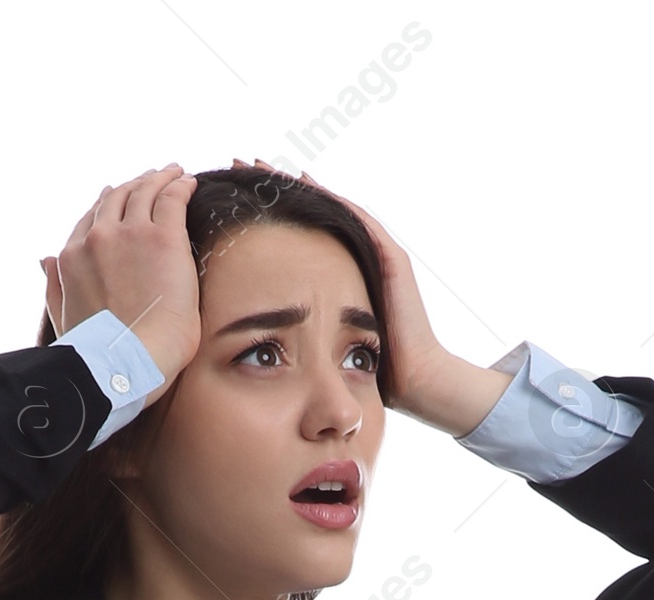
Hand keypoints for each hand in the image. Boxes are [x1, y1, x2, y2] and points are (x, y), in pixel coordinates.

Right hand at [44, 166, 202, 388]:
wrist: (128, 365)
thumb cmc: (100, 357)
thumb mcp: (64, 319)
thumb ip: (54, 286)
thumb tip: (44, 260)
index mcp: (72, 258)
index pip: (91, 219)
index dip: (107, 204)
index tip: (119, 197)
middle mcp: (97, 238)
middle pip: (118, 198)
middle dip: (135, 185)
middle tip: (152, 179)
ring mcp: (130, 234)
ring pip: (145, 191)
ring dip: (160, 178)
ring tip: (174, 174)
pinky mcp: (163, 238)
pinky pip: (172, 198)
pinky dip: (180, 185)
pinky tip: (188, 182)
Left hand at [235, 156, 506, 433]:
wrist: (416, 382)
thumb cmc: (373, 373)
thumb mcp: (325, 346)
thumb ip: (300, 331)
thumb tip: (256, 339)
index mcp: (338, 275)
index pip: (301, 233)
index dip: (270, 212)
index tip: (237, 193)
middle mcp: (357, 257)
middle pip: (313, 213)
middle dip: (278, 188)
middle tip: (243, 165)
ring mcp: (377, 253)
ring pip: (333, 209)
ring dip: (300, 186)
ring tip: (268, 168)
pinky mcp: (392, 260)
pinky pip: (359, 222)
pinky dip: (333, 202)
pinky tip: (307, 183)